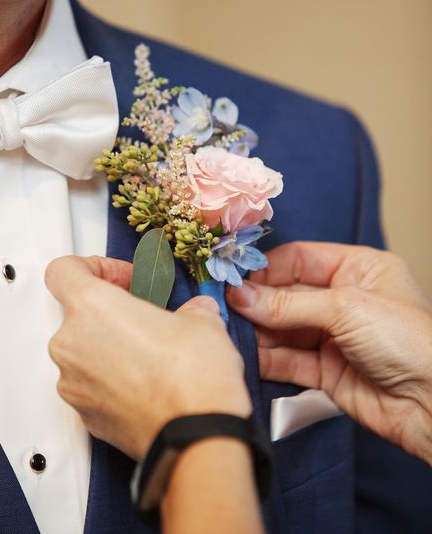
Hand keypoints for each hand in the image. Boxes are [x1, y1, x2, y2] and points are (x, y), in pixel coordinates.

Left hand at [46, 256, 251, 460]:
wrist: (197, 436)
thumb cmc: (193, 378)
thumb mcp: (202, 320)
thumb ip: (188, 309)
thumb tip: (194, 314)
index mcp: (92, 307)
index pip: (63, 270)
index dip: (93, 267)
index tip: (122, 279)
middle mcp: (72, 344)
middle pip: (76, 314)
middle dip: (110, 313)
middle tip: (145, 317)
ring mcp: (73, 384)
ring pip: (83, 352)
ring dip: (110, 348)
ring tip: (152, 355)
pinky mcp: (84, 416)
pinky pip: (90, 386)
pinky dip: (112, 381)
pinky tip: (148, 384)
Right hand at [226, 242, 431, 465]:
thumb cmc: (409, 340)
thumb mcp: (346, 308)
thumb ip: (288, 304)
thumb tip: (240, 295)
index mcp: (358, 268)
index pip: (301, 259)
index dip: (267, 268)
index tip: (233, 277)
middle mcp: (344, 300)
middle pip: (288, 294)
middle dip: (257, 301)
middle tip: (222, 306)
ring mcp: (335, 337)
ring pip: (284, 329)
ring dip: (257, 331)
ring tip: (226, 330)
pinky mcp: (327, 372)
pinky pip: (289, 360)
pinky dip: (266, 358)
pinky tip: (244, 353)